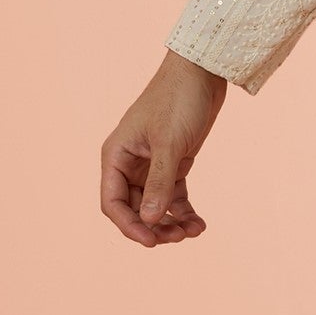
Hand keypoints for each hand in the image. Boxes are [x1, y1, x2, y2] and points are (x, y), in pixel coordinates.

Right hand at [100, 49, 225, 246]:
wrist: (202, 72)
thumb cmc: (179, 100)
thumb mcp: (169, 144)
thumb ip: (159, 183)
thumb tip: (148, 220)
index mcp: (115, 155)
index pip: (113, 203)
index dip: (129, 226)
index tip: (152, 241)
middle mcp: (129, 162)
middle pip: (134, 208)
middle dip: (154, 226)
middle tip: (179, 237)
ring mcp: (151, 164)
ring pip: (154, 205)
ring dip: (170, 222)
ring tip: (192, 231)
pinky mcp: (173, 163)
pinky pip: (173, 196)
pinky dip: (183, 211)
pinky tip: (199, 224)